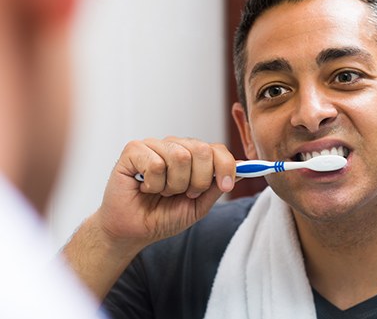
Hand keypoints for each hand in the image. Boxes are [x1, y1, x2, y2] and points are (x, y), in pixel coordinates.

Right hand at [97, 137, 235, 250]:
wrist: (134, 230)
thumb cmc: (163, 216)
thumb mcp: (199, 205)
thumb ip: (217, 186)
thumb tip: (242, 168)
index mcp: (192, 155)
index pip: (216, 149)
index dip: (225, 166)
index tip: (226, 186)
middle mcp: (175, 146)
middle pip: (201, 150)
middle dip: (198, 181)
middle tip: (183, 194)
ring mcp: (154, 145)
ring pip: (180, 156)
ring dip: (173, 185)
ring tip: (162, 192)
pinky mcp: (134, 150)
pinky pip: (156, 163)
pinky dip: (154, 184)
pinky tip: (145, 187)